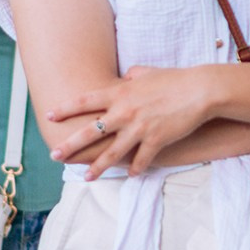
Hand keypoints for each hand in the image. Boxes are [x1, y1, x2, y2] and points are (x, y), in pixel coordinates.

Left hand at [47, 66, 219, 178]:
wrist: (200, 90)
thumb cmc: (174, 78)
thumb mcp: (148, 72)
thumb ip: (133, 75)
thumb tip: (127, 76)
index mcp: (120, 92)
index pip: (85, 101)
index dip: (65, 108)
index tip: (49, 115)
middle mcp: (124, 111)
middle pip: (90, 131)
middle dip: (70, 145)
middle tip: (54, 155)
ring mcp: (139, 128)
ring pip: (111, 153)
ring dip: (97, 167)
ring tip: (86, 177)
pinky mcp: (156, 140)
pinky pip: (140, 159)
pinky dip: (135, 168)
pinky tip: (131, 174)